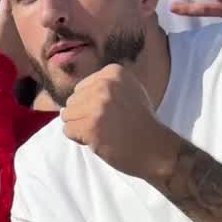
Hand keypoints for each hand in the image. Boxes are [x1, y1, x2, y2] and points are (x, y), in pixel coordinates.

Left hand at [61, 64, 180, 178]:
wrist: (155, 148)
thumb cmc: (140, 122)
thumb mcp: (127, 91)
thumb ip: (103, 87)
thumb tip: (72, 95)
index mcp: (114, 72)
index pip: (80, 89)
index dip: (91, 105)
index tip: (113, 112)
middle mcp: (105, 85)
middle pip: (72, 101)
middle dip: (84, 116)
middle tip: (108, 125)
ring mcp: (97, 105)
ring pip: (67, 116)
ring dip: (80, 127)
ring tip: (103, 132)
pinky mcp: (90, 126)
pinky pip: (67, 130)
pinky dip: (79, 139)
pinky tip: (98, 140)